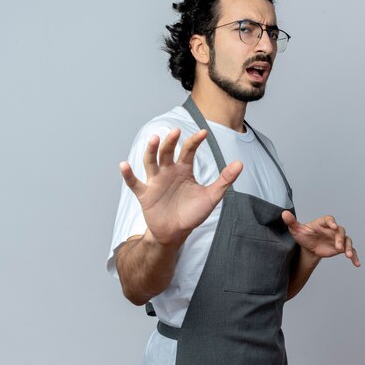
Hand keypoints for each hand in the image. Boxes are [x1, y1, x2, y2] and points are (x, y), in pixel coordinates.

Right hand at [119, 129, 242, 246]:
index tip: (204, 133)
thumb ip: (224, 180)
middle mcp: (168, 171)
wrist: (177, 232)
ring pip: (151, 162)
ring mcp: (155, 182)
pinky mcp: (145, 195)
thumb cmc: (193, 212)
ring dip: (151, 151)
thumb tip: (240, 164)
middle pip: (167, 152)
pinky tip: (124, 165)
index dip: (194, 142)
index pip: (188, 151)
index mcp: (184, 170)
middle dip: (170, 141)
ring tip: (154, 139)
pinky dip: (128, 175)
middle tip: (175, 131)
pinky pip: (135, 183)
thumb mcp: (211, 196)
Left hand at [282, 211, 359, 266]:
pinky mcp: (341, 248)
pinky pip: (351, 251)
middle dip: (340, 238)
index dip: (331, 222)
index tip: (333, 225)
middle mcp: (332, 230)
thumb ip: (291, 222)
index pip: (329, 219)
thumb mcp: (296, 230)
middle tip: (338, 247)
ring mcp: (338, 239)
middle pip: (340, 231)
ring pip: (347, 240)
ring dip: (349, 247)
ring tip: (348, 255)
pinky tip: (356, 264)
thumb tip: (284, 213)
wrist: (308, 247)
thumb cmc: (304, 235)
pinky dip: (355, 257)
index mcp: (322, 223)